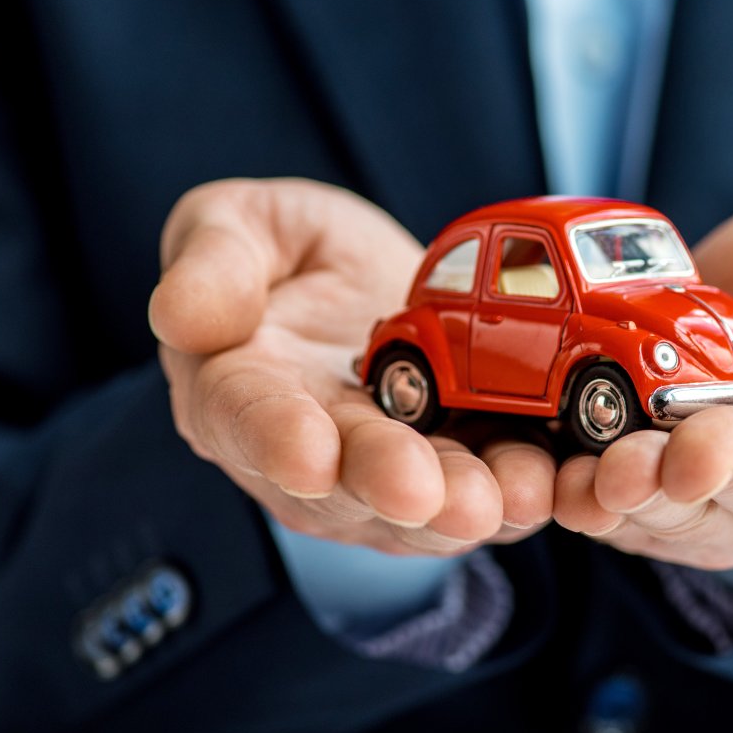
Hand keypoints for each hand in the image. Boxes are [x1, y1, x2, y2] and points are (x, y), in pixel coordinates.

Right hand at [149, 178, 554, 554]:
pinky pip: (488, 495)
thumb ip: (213, 261)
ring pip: (423, 507)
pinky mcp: (455, 479)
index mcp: (234, 393)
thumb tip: (176, 312)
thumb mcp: (239, 225)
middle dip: (388, 485)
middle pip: (345, 482)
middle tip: (423, 491)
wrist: (369, 288)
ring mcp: (382, 479)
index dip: (278, 440)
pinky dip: (525, 494)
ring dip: (468, 505)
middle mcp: (306, 457)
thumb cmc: (287, 255)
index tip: (307, 455)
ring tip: (509, 496)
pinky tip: (556, 483)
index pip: (248, 420)